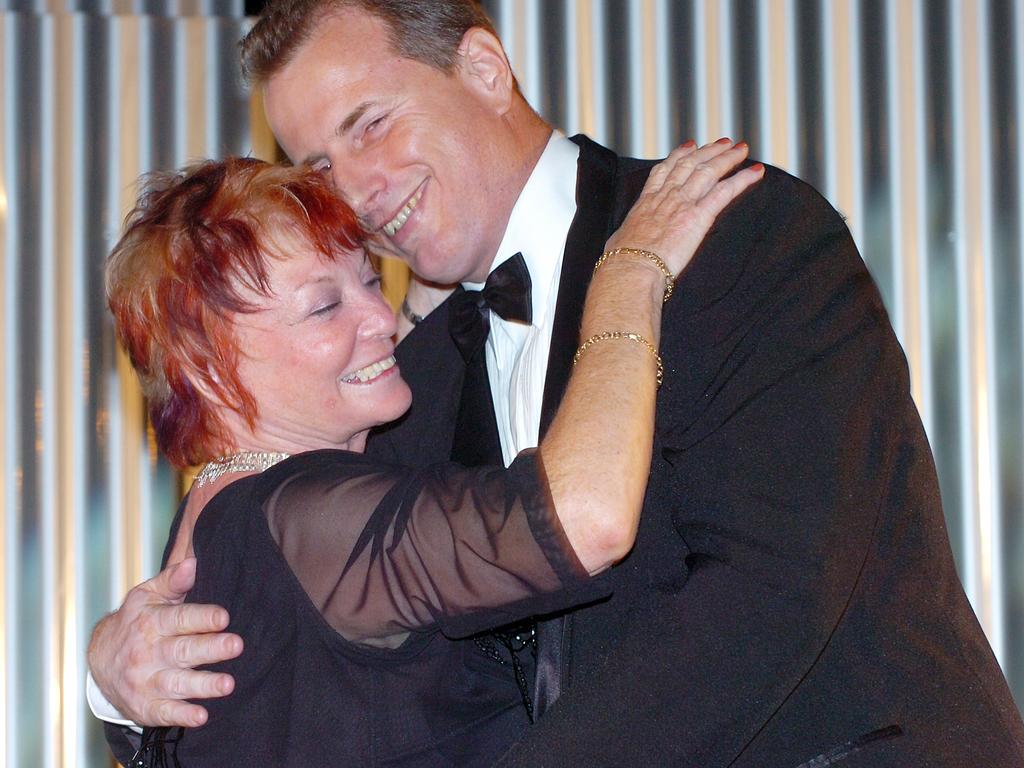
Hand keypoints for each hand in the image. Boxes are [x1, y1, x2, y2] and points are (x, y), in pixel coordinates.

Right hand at [87, 558, 242, 726]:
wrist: (99, 657)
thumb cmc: (136, 620)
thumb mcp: (148, 595)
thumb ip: (173, 580)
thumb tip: (193, 561)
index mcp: (152, 622)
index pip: (180, 619)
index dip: (202, 617)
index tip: (223, 616)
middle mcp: (149, 652)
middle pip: (183, 650)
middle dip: (210, 648)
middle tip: (236, 645)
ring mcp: (146, 680)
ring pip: (178, 683)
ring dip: (203, 684)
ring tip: (228, 684)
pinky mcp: (146, 705)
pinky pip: (164, 713)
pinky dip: (181, 716)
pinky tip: (201, 716)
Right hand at [605, 138, 763, 277]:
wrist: (630, 267)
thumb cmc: (622, 261)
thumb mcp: (620, 241)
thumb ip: (628, 237)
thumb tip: (623, 243)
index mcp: (646, 202)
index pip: (665, 170)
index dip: (679, 154)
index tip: (689, 146)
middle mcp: (666, 197)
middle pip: (690, 164)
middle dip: (709, 151)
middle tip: (723, 142)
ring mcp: (683, 204)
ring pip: (709, 171)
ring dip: (728, 158)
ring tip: (741, 149)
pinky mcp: (698, 217)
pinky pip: (724, 192)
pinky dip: (742, 180)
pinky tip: (755, 173)